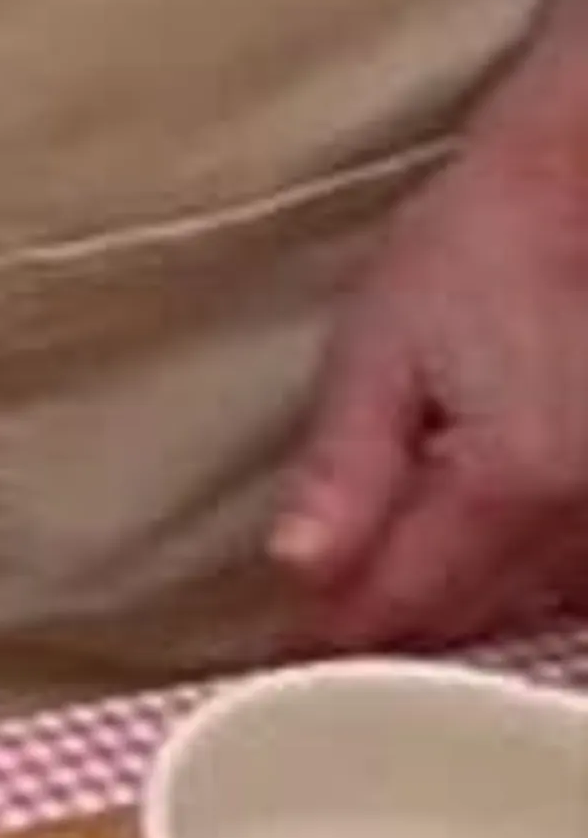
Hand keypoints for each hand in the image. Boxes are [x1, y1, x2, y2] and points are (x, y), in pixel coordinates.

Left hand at [266, 100, 587, 652]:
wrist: (578, 187)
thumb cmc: (479, 246)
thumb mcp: (382, 343)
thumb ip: (344, 467)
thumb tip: (298, 567)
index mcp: (509, 480)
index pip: (399, 607)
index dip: (329, 638)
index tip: (281, 651)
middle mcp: (582, 518)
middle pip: (464, 624)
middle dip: (388, 630)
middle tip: (319, 619)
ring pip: (521, 612)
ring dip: (453, 609)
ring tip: (385, 580)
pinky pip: (568, 582)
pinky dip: (515, 583)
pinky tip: (470, 553)